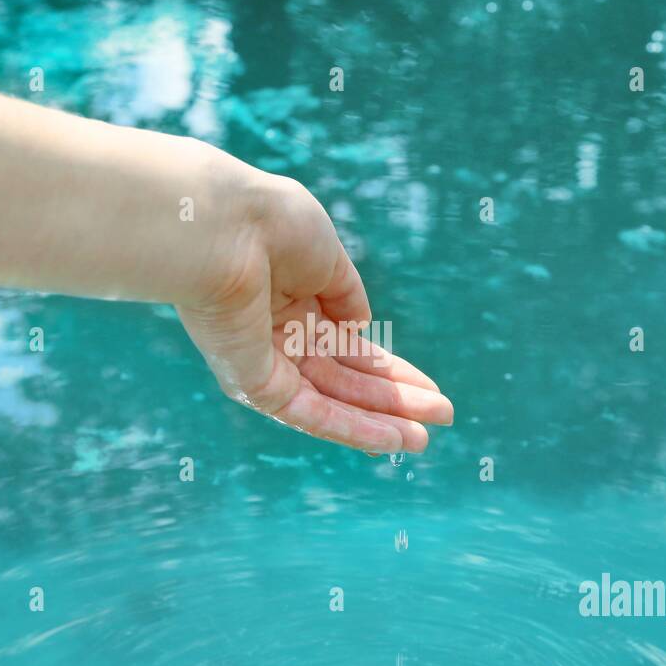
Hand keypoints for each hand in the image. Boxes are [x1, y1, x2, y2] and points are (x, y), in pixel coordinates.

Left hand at [176, 170, 452, 453]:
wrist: (224, 227)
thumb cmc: (271, 225)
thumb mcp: (324, 255)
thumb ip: (344, 293)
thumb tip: (359, 327)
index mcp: (296, 298)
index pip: (350, 345)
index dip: (390, 369)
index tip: (429, 387)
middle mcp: (280, 334)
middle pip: (347, 378)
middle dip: (395, 400)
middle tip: (440, 416)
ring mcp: (266, 361)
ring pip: (333, 402)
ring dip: (381, 422)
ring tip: (425, 439)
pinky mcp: (252, 384)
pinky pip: (309, 414)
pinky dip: (351, 429)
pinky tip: (391, 441)